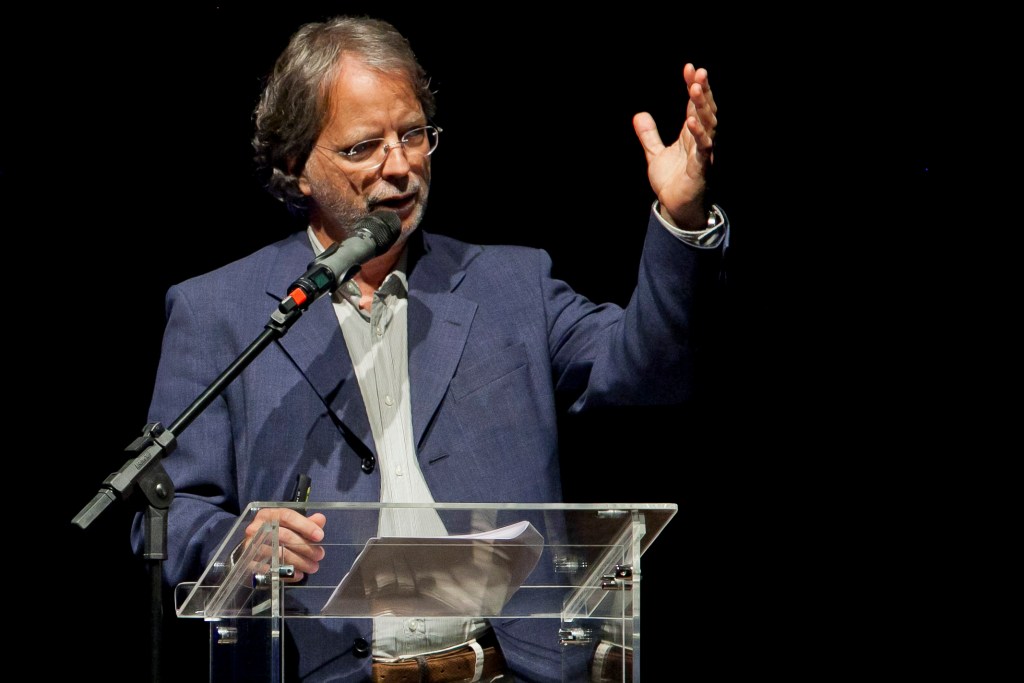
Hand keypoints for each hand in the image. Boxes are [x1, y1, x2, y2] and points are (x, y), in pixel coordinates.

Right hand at [243, 507, 326, 581]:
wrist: (251, 548)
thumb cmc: (273, 533)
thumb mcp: (288, 524)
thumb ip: (305, 522)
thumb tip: (320, 519)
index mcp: (268, 515)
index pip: (287, 516)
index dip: (305, 525)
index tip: (320, 536)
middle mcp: (257, 527)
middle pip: (284, 536)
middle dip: (305, 547)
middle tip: (319, 555)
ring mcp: (251, 545)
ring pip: (279, 553)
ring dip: (299, 562)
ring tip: (313, 567)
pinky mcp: (249, 562)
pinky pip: (271, 568)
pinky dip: (287, 573)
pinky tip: (298, 575)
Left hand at [633, 63, 717, 230]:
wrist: (675, 207)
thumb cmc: (672, 181)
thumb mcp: (655, 154)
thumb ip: (649, 135)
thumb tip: (639, 115)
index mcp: (691, 135)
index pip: (694, 105)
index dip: (692, 87)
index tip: (690, 68)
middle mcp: (700, 140)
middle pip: (705, 111)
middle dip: (703, 91)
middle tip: (699, 72)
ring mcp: (703, 153)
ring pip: (708, 125)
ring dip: (703, 107)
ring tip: (696, 89)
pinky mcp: (701, 168)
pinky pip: (703, 148)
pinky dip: (698, 134)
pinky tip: (692, 121)